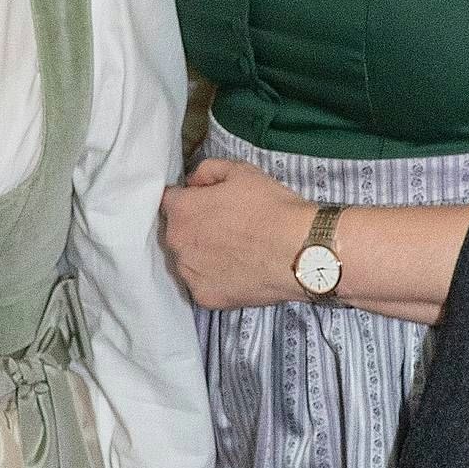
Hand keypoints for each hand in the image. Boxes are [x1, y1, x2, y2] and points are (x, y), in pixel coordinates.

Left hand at [159, 159, 315, 311]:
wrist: (300, 252)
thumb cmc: (272, 208)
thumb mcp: (242, 171)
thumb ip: (207, 171)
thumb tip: (192, 182)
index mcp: (182, 210)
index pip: (168, 201)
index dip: (187, 200)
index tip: (204, 204)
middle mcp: (177, 242)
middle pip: (176, 232)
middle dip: (193, 228)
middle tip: (224, 228)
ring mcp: (189, 273)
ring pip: (186, 260)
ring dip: (200, 254)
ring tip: (232, 252)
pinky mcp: (204, 297)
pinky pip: (201, 284)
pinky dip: (214, 278)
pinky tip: (236, 271)